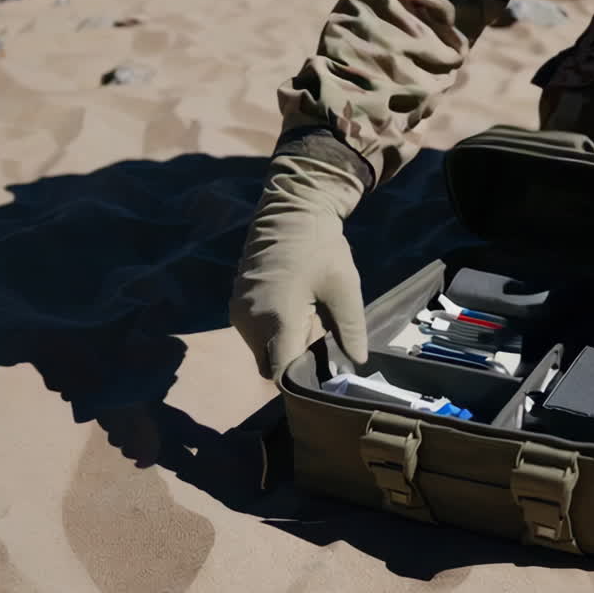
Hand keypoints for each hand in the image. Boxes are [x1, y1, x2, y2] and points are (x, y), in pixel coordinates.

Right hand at [229, 154, 369, 379]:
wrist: (290, 211)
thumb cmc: (320, 248)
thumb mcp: (345, 288)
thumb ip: (351, 330)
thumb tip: (356, 361)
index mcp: (276, 319)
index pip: (280, 374)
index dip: (301, 381)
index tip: (322, 375)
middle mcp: (250, 320)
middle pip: (270, 365)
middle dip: (293, 364)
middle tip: (321, 347)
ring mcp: (239, 312)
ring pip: (261, 351)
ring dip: (283, 347)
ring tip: (309, 322)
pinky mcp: (236, 304)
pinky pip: (255, 334)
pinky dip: (273, 333)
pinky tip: (295, 312)